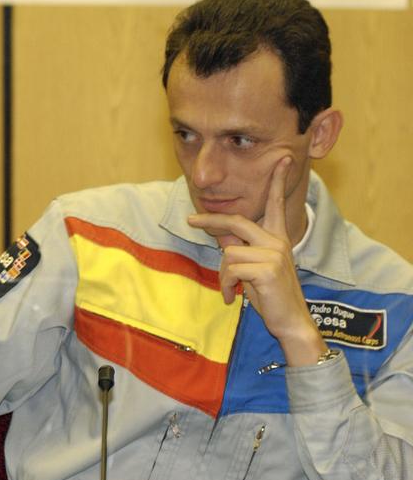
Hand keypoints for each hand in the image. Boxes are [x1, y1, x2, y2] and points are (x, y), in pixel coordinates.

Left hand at [186, 155, 324, 364]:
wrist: (290, 321)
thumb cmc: (270, 296)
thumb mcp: (252, 268)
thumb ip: (240, 249)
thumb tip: (220, 234)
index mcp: (277, 238)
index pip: (275, 205)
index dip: (277, 182)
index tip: (282, 158)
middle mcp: (278, 242)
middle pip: (236, 221)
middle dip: (210, 220)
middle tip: (190, 219)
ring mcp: (274, 254)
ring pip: (228, 253)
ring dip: (222, 276)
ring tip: (231, 290)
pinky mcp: (267, 269)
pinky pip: (230, 270)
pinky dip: (226, 286)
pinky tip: (234, 299)